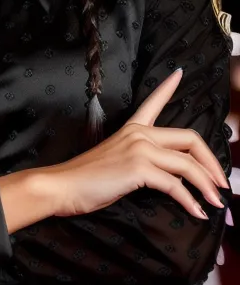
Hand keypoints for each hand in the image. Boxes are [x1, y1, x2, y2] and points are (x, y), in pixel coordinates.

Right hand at [44, 68, 228, 219]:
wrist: (62, 186)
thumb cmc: (85, 179)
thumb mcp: (117, 163)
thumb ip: (143, 163)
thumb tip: (172, 178)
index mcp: (132, 129)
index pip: (153, 102)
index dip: (168, 88)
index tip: (179, 73)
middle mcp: (139, 134)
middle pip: (190, 139)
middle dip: (212, 163)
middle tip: (221, 183)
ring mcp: (139, 149)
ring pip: (188, 164)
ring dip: (207, 186)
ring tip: (215, 202)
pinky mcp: (138, 168)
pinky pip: (175, 185)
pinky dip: (190, 201)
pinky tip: (196, 211)